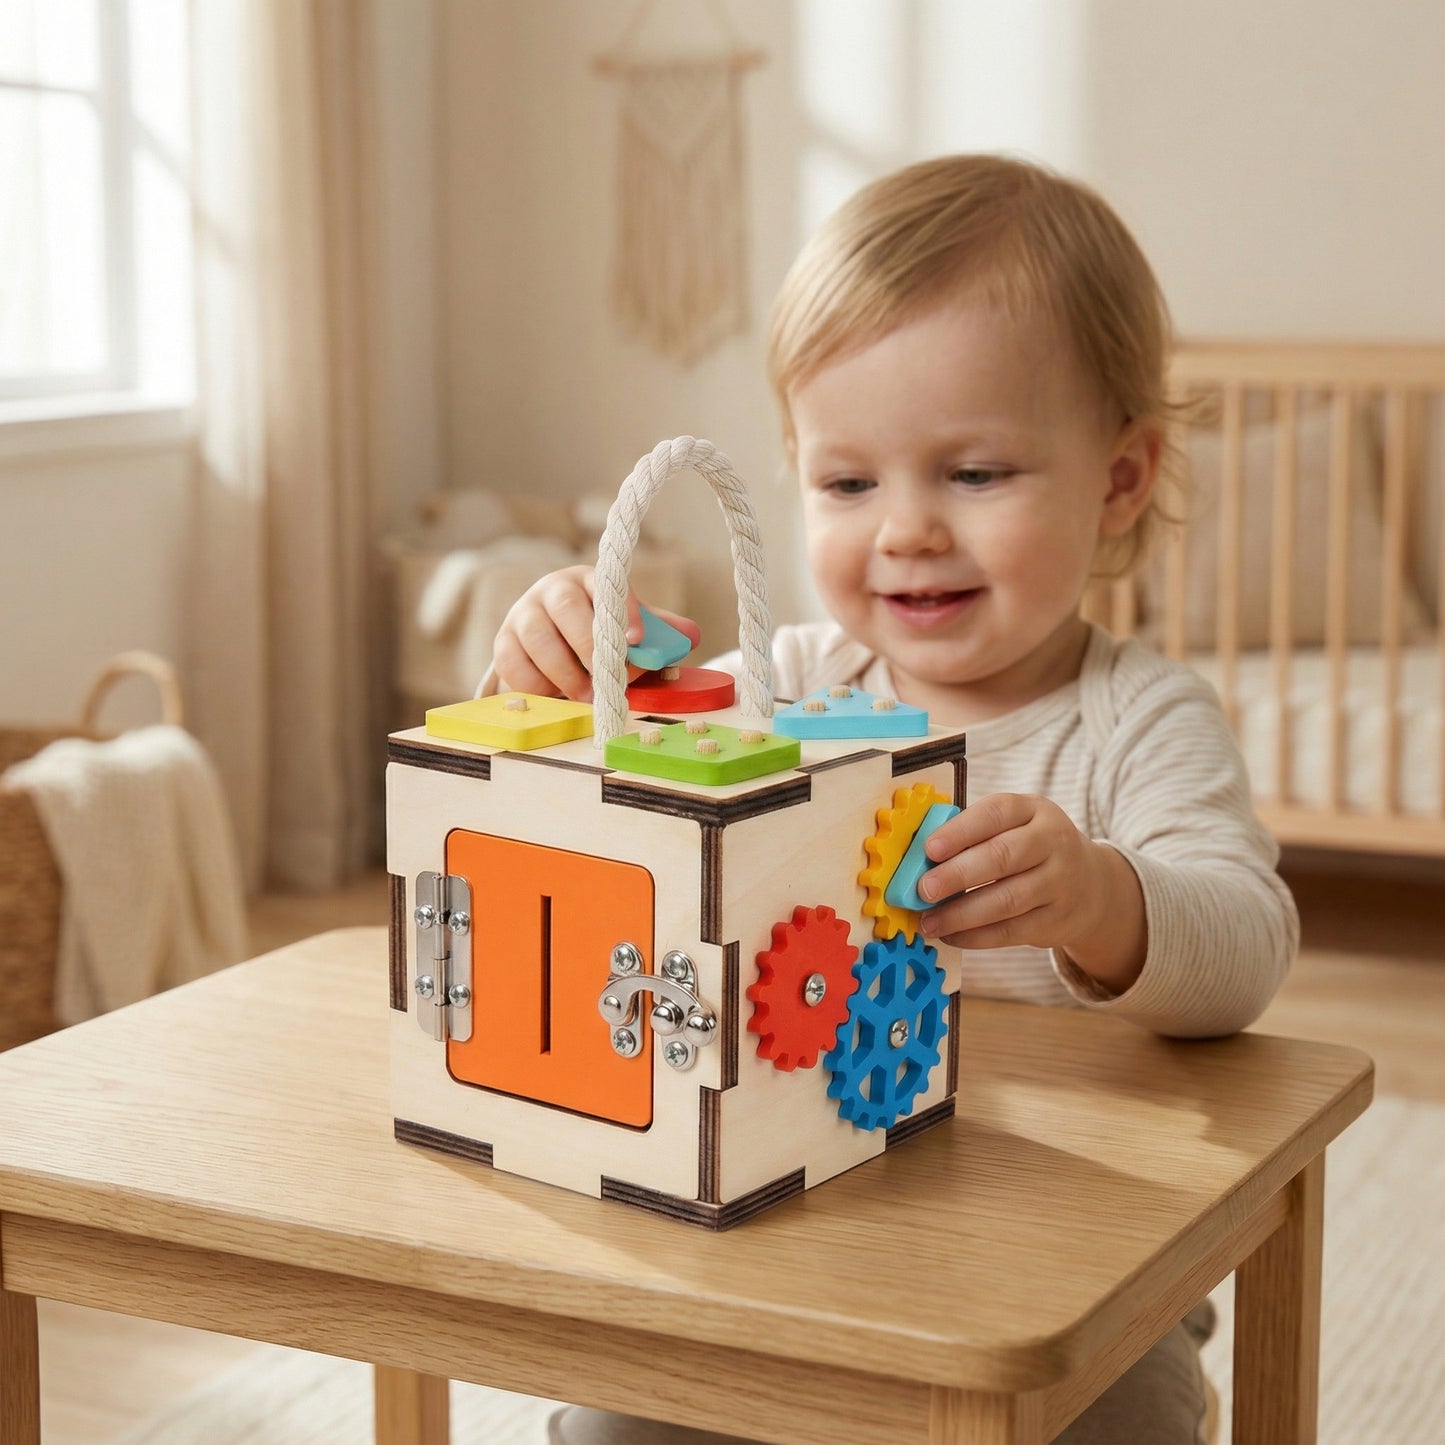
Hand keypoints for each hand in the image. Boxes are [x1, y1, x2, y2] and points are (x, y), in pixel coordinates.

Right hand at [491, 565, 700, 701]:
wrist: (549, 637)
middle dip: (589, 647)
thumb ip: (658, 630)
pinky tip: (557, 694)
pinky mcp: (504, 642)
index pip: (607, 584)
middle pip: (567, 608)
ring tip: (587, 696)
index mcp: (590, 579)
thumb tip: (690, 636)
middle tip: (607, 680)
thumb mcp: (628, 626)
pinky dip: (538, 685)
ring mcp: (523, 614)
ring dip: (566, 673)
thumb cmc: (597, 630)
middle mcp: (552, 589)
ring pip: (538, 639)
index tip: (637, 638)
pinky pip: (515, 665)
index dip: (623, 609)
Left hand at [915, 792, 1146, 991]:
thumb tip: (918, 859)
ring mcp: (1060, 882)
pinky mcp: (1057, 920)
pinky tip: (951, 935)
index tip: (929, 849)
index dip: (961, 831)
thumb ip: (974, 835)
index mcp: (1034, 809)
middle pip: (1003, 857)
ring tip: (928, 922)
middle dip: (957, 875)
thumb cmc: (1030, 848)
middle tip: (923, 890)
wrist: (1090, 884)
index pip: (997, 813)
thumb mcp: (1014, 826)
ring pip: (1007, 899)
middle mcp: (1053, 841)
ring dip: (961, 914)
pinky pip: (1012, 931)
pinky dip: (976, 936)